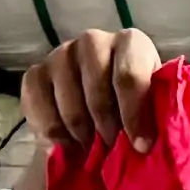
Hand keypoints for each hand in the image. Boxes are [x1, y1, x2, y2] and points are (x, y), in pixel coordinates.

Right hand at [17, 25, 166, 146]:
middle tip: (111, 148)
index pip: (129, 76)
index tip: (140, 147)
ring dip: (81, 135)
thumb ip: (155, 117)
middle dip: (106, 128)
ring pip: (69, 105)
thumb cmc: (131, 111)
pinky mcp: (35, 74)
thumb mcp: (151, 110)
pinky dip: (52, 133)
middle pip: (97, 92)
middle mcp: (93, 41)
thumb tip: (147, 143)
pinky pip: (39, 109)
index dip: (134, 116)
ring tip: (91, 147)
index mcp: (131, 44)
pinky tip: (65, 144)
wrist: (97, 116)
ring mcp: (60, 55)